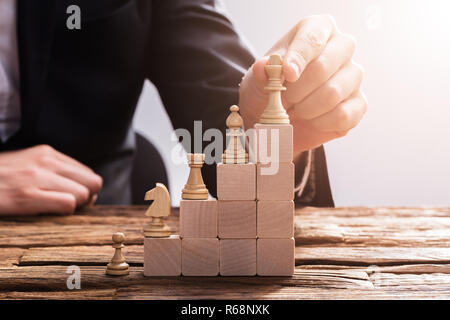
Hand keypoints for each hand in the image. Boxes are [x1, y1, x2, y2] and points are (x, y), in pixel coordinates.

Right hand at [0, 145, 102, 215]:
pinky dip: (63, 212)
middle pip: (93, 183)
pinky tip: (45, 212)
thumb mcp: (29, 165)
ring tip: (53, 208)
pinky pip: (67, 204)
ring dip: (74, 206)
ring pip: (83, 195)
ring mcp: (37, 177)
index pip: (88, 174)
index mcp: (48, 153)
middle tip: (69, 206)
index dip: (86, 190)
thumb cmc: (2, 178)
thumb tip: (87, 191)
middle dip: (86, 199)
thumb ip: (56, 172)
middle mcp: (46, 161)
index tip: (74, 199)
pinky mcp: (27, 195)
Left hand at [239, 15, 366, 153]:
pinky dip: (319, 123)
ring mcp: (353, 76)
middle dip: (298, 88)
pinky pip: (342, 115)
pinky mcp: (358, 104)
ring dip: (306, 108)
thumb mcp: (260, 77)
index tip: (287, 75)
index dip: (299, 57)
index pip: (313, 37)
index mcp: (318, 30)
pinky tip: (310, 120)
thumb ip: (263, 70)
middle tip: (286, 98)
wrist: (279, 117)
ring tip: (296, 109)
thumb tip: (263, 67)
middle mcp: (342, 48)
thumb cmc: (273, 87)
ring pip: (333, 93)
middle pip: (325, 65)